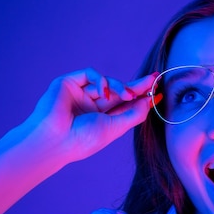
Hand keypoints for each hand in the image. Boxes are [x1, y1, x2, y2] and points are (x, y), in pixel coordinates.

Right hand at [22, 68, 155, 162]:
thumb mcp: (115, 127)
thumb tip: (150, 101)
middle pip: (119, 91)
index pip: (124, 105)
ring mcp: (80, 94)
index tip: (158, 92)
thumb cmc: (83, 139)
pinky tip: (104, 92)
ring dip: (121, 87)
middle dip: (137, 86)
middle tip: (153, 79)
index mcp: (101, 119)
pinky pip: (91, 74)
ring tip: (127, 94)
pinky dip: (102, 81)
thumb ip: (134, 114)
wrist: (55, 139)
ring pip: (107, 82)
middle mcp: (91, 106)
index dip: (141, 98)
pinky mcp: (69, 83)